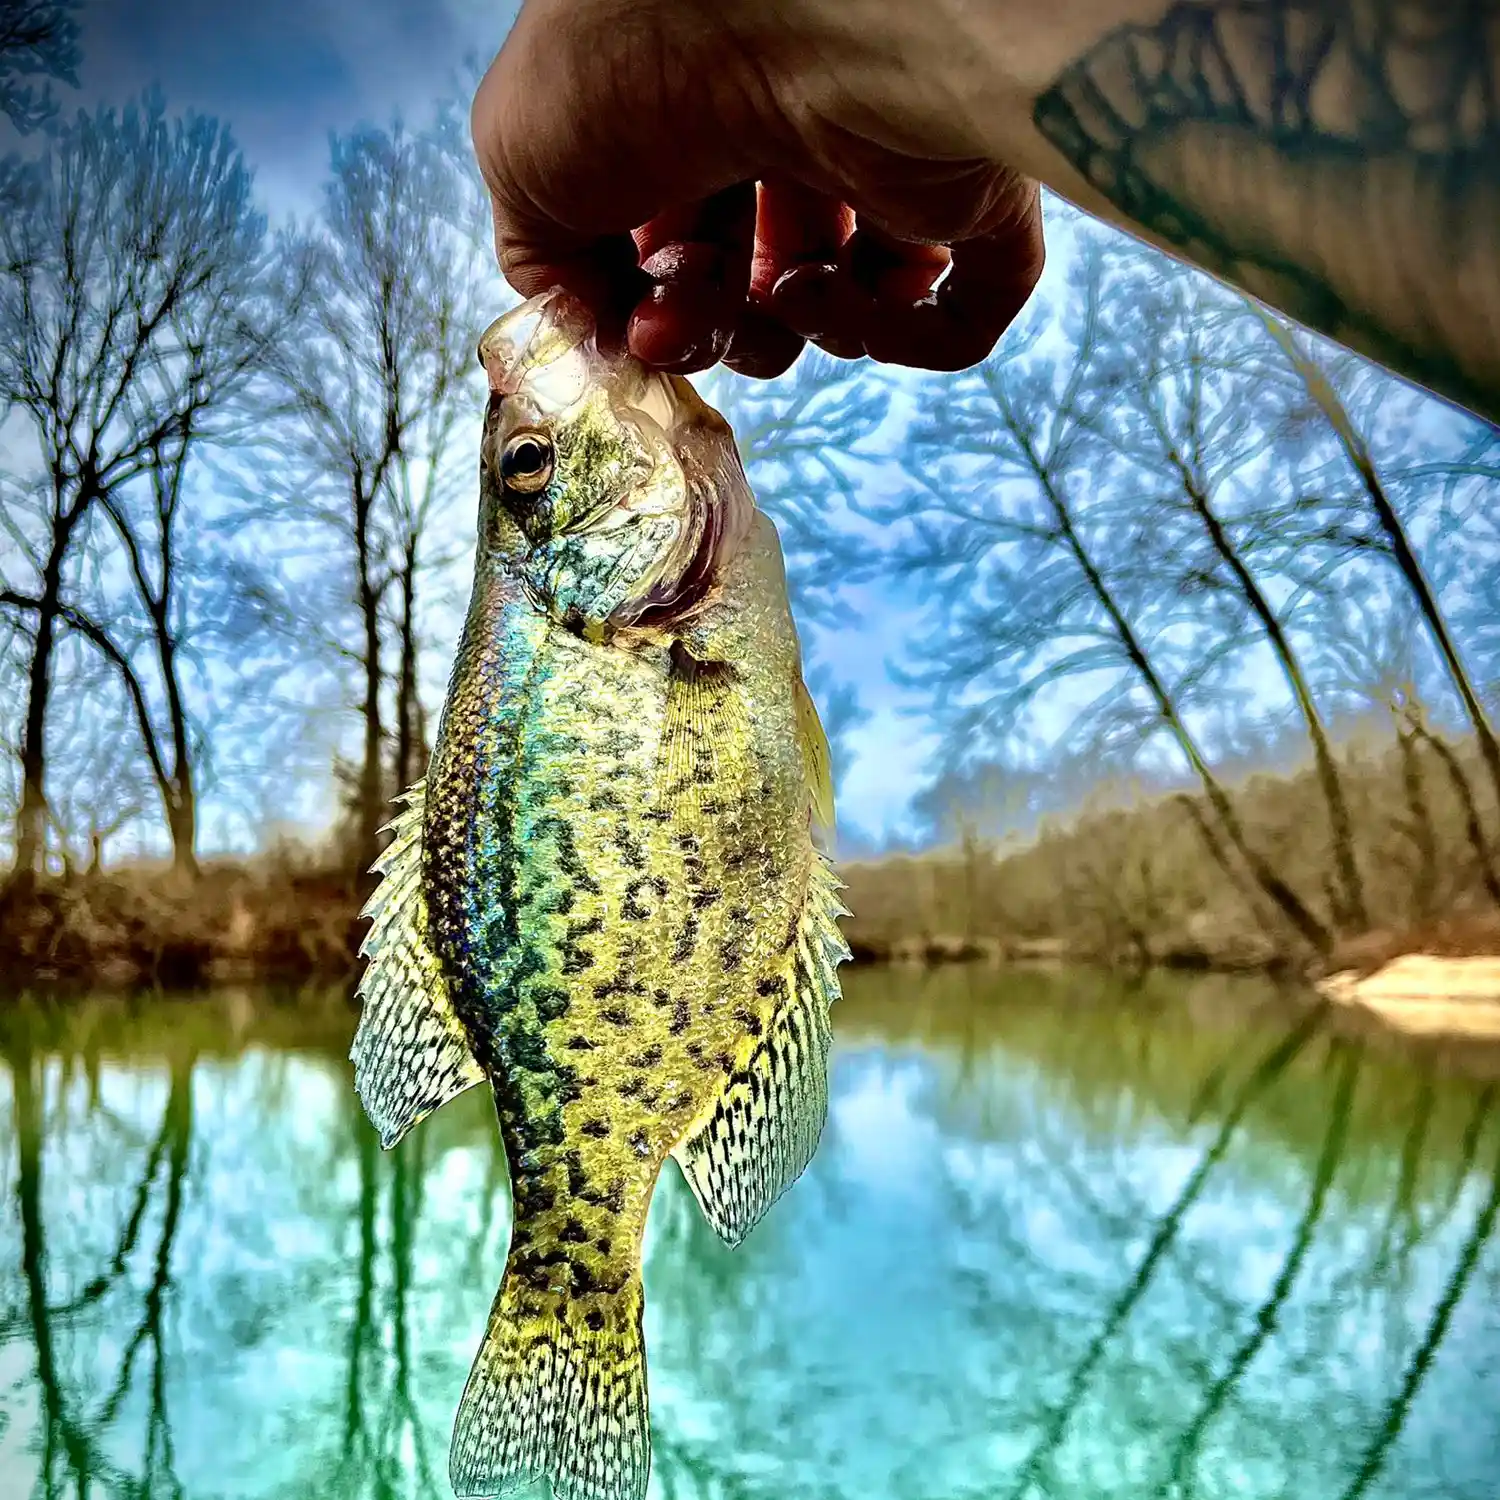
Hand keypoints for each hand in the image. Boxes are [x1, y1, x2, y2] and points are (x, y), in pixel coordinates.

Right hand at [470, 0, 1043, 378]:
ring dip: (795, 334)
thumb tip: (596, 337)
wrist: (754, 15)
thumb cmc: (626, 64)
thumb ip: (546, 267)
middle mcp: (789, 133)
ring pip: (850, 304)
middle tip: (690, 325)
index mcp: (696, 118)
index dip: (653, 305)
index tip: (634, 329)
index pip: (681, 243)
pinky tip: (845, 304)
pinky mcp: (972, 192)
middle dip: (716, 329)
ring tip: (778, 292)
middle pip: (759, 283)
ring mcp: (884, 162)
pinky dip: (906, 339)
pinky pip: (964, 310)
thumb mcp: (521, 164)